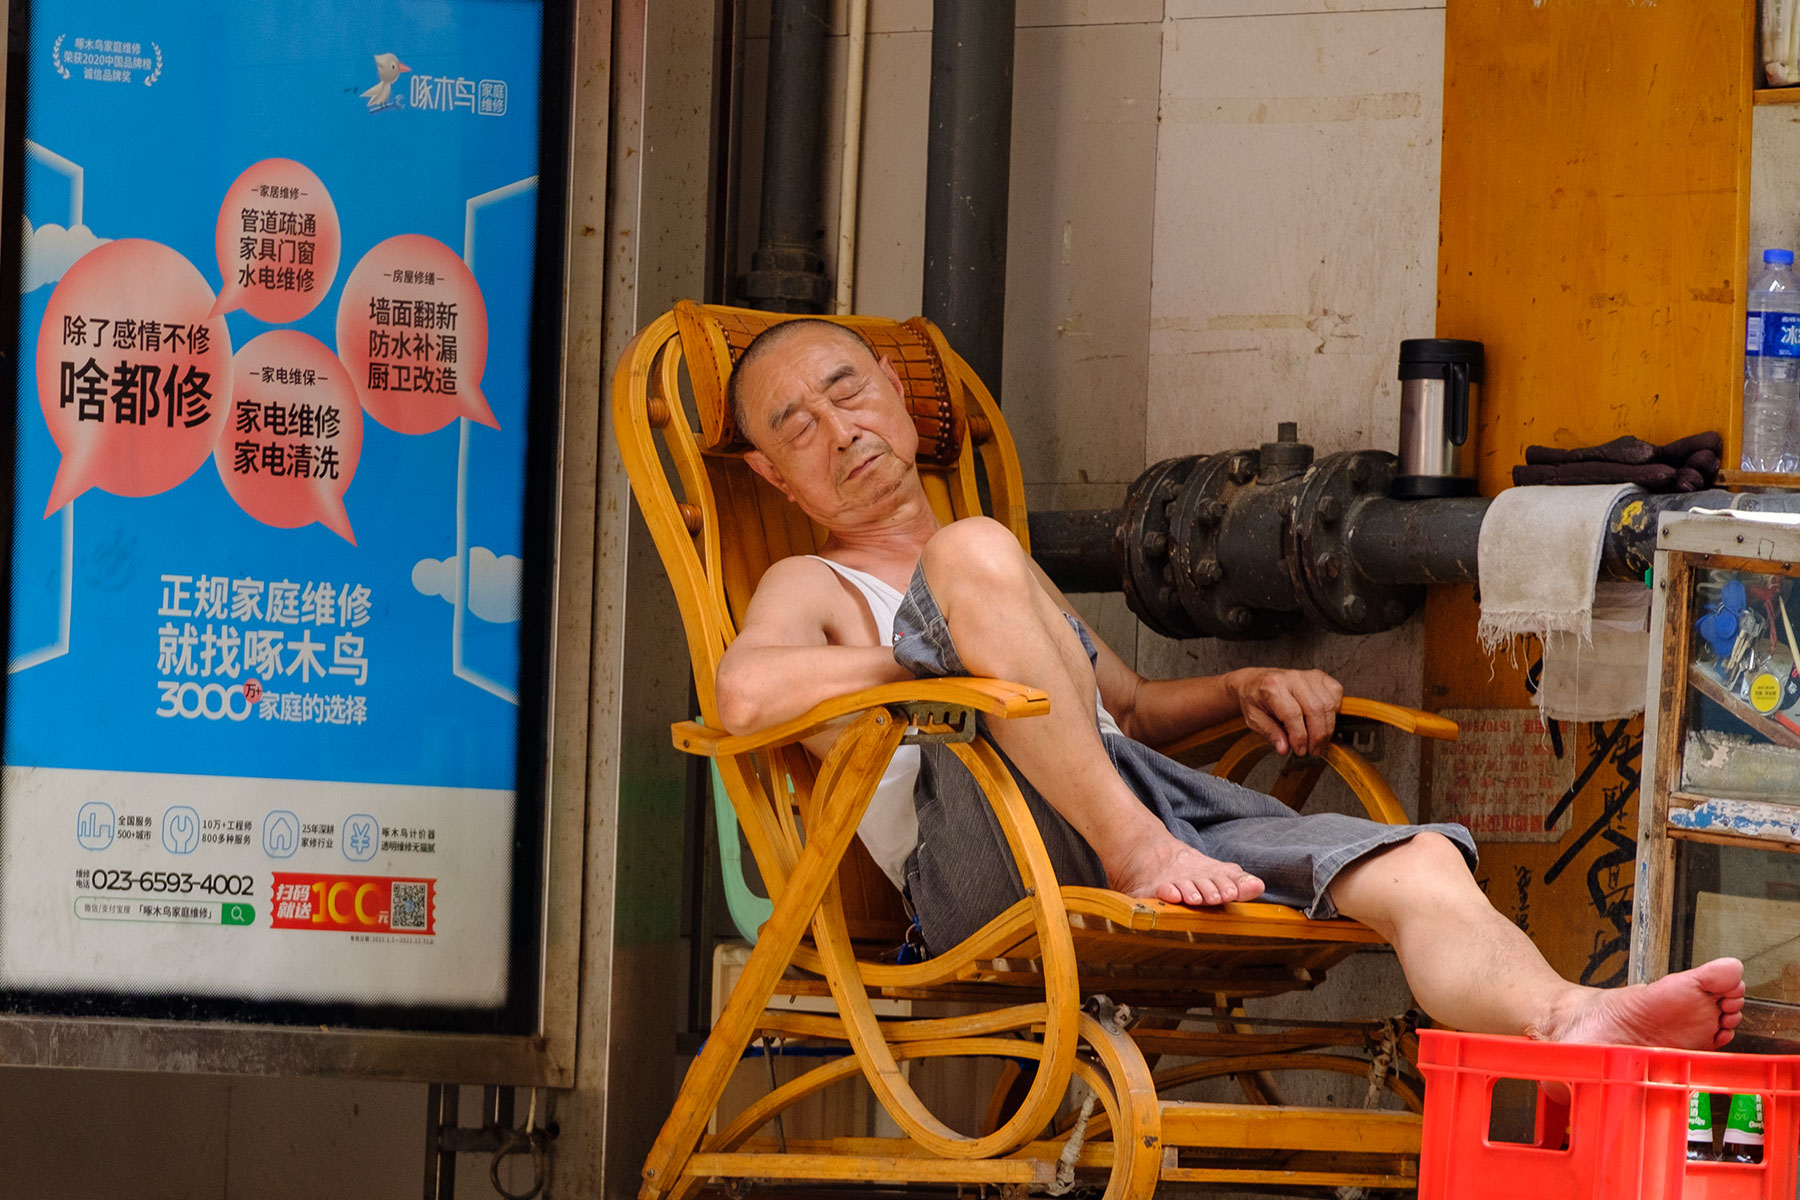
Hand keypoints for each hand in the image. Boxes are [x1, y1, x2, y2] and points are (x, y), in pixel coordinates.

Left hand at [1228, 667, 1343, 756]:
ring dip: (1327, 728)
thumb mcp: (1254, 719)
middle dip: (1317, 736)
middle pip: (1314, 709)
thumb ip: (1270, 733)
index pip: (1293, 714)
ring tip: (1319, 742)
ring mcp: (1307, 675)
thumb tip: (1285, 748)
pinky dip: (1334, 710)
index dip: (1300, 737)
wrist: (1255, 682)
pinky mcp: (1318, 676)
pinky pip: (1336, 693)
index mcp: (1272, 687)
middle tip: (1313, 751)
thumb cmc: (1255, 699)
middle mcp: (1291, 678)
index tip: (1300, 750)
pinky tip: (1324, 721)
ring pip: (1328, 704)